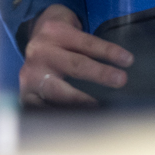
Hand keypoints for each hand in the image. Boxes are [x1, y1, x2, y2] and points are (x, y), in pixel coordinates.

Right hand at [18, 3, 132, 106]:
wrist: (31, 40)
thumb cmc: (61, 39)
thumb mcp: (72, 32)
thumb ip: (88, 47)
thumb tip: (120, 67)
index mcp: (56, 33)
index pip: (86, 43)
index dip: (108, 51)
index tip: (128, 60)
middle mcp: (41, 52)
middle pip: (75, 65)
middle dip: (99, 73)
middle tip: (121, 80)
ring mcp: (31, 74)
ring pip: (59, 91)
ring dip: (82, 102)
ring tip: (101, 109)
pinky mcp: (25, 93)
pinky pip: (44, 108)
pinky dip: (60, 116)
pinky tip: (76, 123)